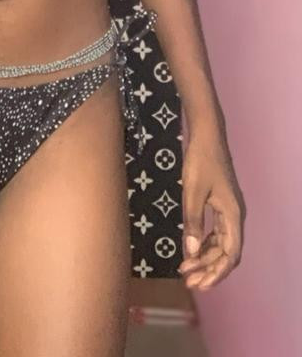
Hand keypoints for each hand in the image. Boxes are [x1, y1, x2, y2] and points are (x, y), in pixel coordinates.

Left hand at [177, 129, 245, 289]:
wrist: (206, 136)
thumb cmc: (200, 161)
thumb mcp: (192, 192)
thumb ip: (192, 222)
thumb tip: (190, 252)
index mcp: (232, 215)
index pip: (230, 254)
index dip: (216, 272)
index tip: (200, 284)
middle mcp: (234, 216)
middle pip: (226, 252)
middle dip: (209, 269)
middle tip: (189, 283)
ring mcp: (228, 210)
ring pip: (220, 243)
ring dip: (205, 258)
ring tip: (186, 271)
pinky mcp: (220, 204)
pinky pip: (215, 232)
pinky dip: (204, 244)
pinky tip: (190, 251)